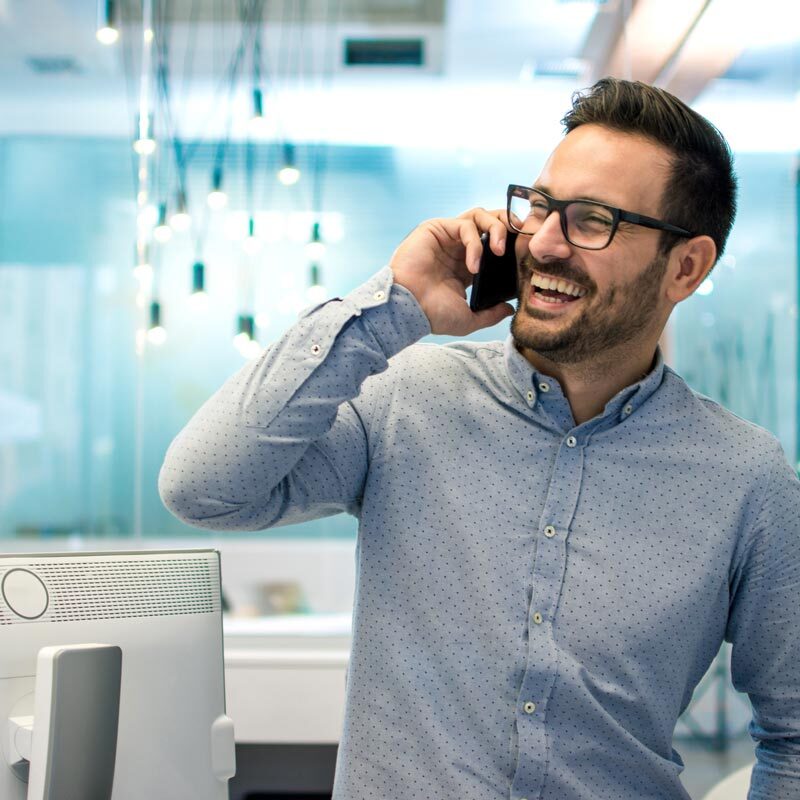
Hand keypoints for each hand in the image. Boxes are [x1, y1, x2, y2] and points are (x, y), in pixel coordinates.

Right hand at [390, 208, 515, 335]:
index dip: (512, 245)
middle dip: (509, 227)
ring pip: (480, 216)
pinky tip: (473, 264)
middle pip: (491, 222)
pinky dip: (475, 242)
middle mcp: (458, 248)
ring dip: (496, 229)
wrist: (408, 309)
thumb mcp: (468, 319)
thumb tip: (510, 309)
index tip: (525, 254)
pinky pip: (465, 225)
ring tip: (500, 251)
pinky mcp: (437, 228)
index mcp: (467, 266)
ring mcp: (447, 236)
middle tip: (519, 242)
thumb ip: (490, 314)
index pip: (495, 244)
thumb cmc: (432, 315)